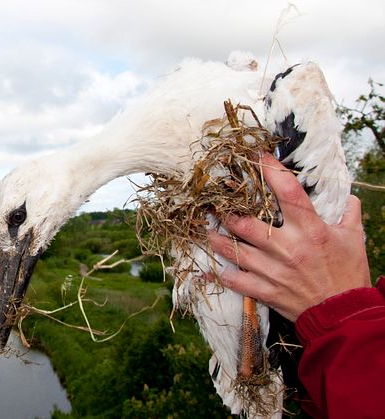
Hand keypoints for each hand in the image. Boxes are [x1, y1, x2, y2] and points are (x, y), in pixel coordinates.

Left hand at [208, 153, 370, 320]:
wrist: (343, 314)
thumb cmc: (349, 274)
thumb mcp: (354, 239)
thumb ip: (348, 214)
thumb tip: (348, 197)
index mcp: (311, 230)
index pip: (288, 192)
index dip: (270, 171)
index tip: (257, 157)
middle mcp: (288, 247)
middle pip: (246, 223)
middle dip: (227, 211)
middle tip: (215, 202)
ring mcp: (274, 270)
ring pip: (234, 250)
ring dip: (217, 239)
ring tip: (208, 230)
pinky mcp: (266, 291)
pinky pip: (236, 280)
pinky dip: (222, 274)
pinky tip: (212, 268)